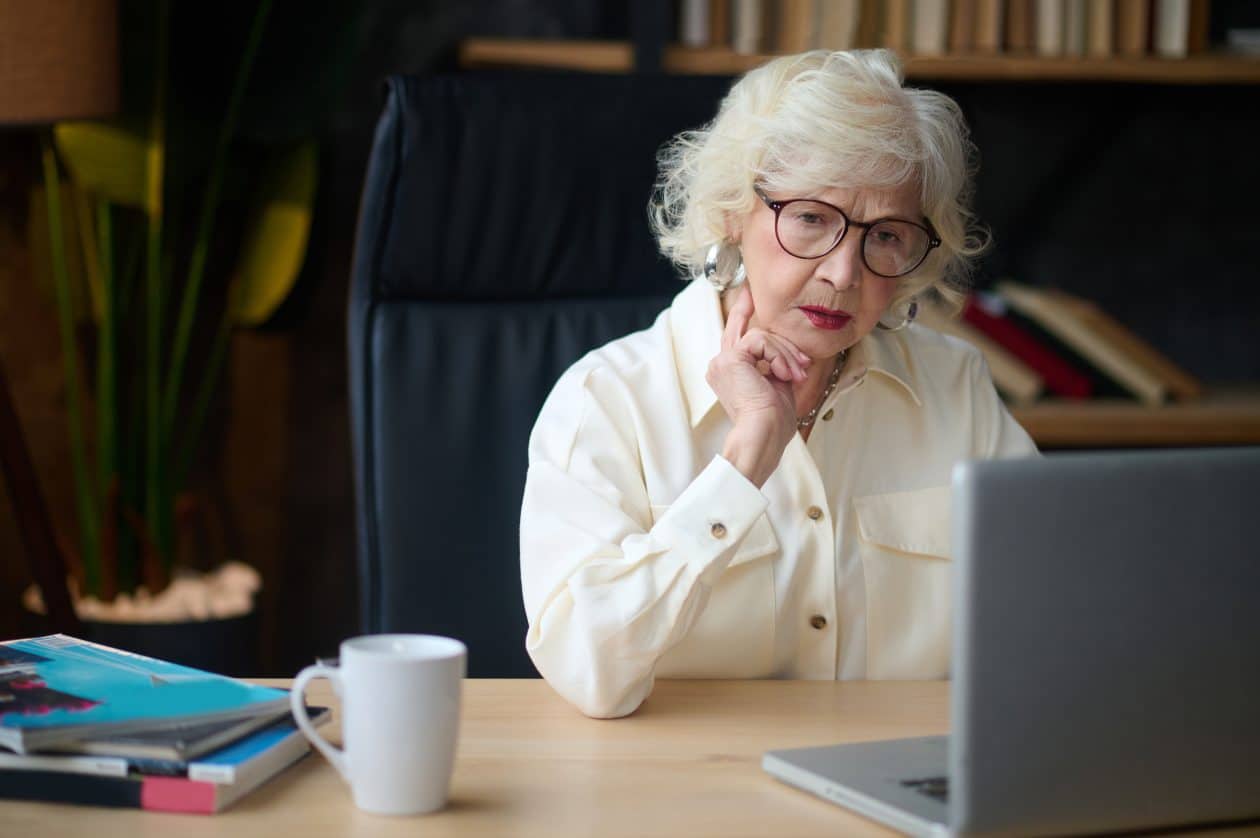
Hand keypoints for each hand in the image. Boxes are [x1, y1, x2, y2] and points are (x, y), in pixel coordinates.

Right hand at [705, 285, 809, 486]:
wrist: (763, 434)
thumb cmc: (772, 421)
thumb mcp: (777, 385)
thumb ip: (776, 364)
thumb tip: (785, 350)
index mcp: (730, 374)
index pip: (735, 339)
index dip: (741, 316)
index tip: (748, 298)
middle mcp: (720, 365)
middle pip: (737, 327)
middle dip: (745, 306)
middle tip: (750, 289)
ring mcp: (723, 361)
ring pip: (761, 335)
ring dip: (786, 353)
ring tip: (797, 374)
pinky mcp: (731, 358)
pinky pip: (761, 340)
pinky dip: (779, 355)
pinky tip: (784, 374)